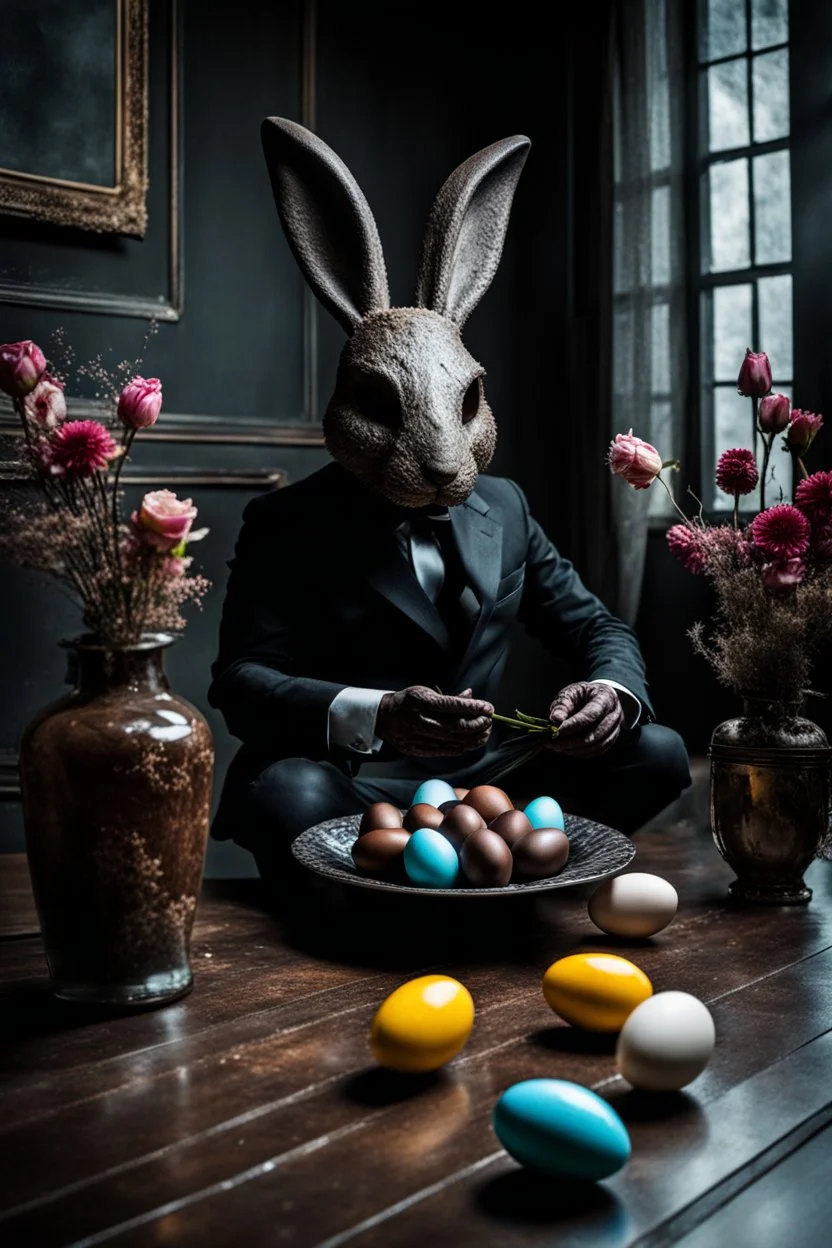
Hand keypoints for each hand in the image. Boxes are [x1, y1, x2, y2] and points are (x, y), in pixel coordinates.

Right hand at [376, 686, 492, 757]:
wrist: (383, 718)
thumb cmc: (408, 702)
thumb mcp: (425, 692)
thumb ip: (449, 697)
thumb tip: (472, 696)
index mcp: (420, 701)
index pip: (452, 705)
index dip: (473, 707)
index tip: (489, 707)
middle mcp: (418, 720)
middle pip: (455, 726)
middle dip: (477, 724)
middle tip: (489, 721)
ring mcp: (417, 736)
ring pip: (452, 741)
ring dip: (473, 738)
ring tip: (485, 733)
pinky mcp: (417, 749)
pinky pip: (444, 751)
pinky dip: (460, 747)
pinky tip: (470, 743)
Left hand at [547, 682, 623, 757]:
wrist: (599, 697)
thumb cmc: (584, 694)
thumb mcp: (572, 691)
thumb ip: (563, 703)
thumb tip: (556, 718)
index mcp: (605, 698)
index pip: (590, 715)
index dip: (572, 726)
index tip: (556, 732)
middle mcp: (614, 714)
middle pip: (594, 734)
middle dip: (571, 742)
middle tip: (552, 743)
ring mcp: (615, 728)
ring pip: (596, 746)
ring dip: (574, 749)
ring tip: (556, 747)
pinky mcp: (611, 739)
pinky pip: (596, 751)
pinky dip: (580, 753)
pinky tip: (566, 749)